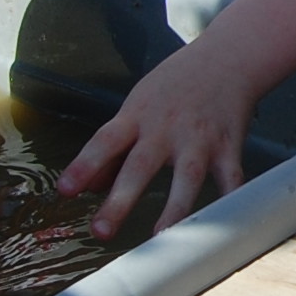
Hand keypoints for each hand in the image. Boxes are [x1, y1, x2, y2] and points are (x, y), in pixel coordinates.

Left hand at [55, 35, 258, 234]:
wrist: (228, 57)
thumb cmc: (176, 84)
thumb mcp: (137, 106)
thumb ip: (116, 148)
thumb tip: (91, 187)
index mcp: (138, 116)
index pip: (104, 141)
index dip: (84, 166)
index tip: (65, 191)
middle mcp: (166, 128)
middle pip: (140, 165)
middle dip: (120, 200)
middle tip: (101, 230)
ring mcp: (200, 138)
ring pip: (187, 177)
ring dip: (173, 208)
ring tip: (160, 238)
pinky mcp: (229, 146)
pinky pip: (230, 178)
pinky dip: (230, 200)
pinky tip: (224, 225)